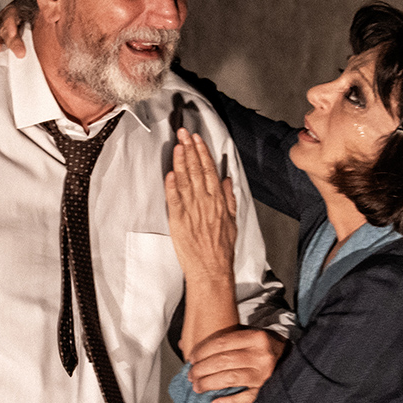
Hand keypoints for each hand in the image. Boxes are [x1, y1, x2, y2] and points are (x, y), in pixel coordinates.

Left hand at [165, 127, 236, 282]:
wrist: (212, 270)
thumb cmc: (221, 249)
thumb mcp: (232, 221)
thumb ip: (229, 198)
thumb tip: (226, 180)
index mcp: (219, 201)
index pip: (209, 170)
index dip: (202, 152)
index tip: (197, 139)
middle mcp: (206, 202)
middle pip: (197, 170)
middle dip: (190, 149)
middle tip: (184, 133)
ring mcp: (192, 211)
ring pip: (185, 180)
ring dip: (181, 161)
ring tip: (177, 145)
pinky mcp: (179, 221)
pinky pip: (175, 200)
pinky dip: (171, 185)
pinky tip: (169, 172)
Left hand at [188, 328, 285, 402]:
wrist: (288, 357)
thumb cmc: (261, 346)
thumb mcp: (248, 334)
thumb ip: (224, 338)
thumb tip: (184, 343)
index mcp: (256, 337)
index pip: (222, 343)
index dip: (202, 351)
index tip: (191, 358)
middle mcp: (261, 355)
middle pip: (223, 361)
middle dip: (202, 369)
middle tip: (191, 374)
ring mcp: (264, 374)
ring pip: (230, 378)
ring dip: (209, 383)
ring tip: (197, 386)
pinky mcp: (265, 389)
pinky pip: (246, 399)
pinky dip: (229, 402)